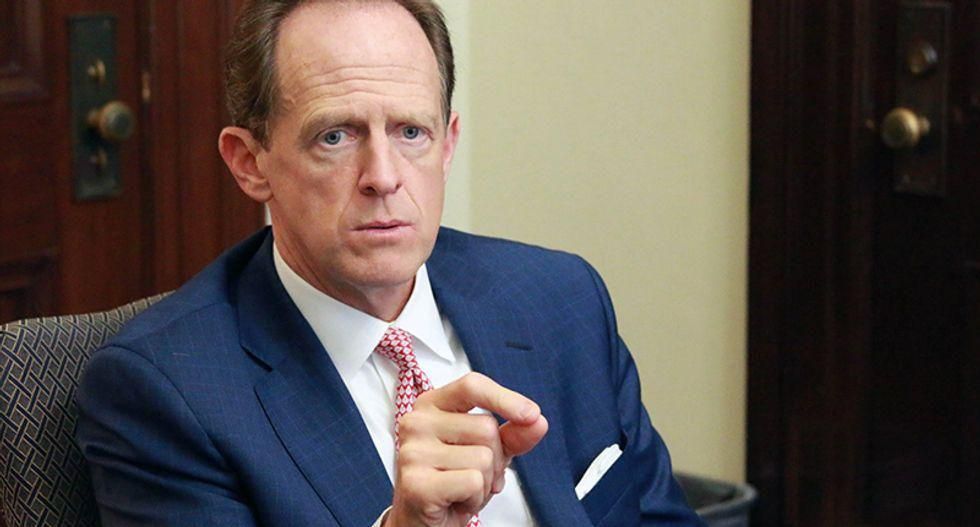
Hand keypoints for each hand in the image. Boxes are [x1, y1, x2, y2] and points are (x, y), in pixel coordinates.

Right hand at [383, 372, 547, 526]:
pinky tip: (456, 501)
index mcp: (432, 405)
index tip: (531, 414)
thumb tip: (537, 422)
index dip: (505, 398)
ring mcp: (413, 452)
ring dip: (484, 482)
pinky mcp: (416, 483)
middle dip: (494, 459)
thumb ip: (513, 435)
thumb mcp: (488, 452)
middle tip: (473, 475)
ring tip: (462, 489)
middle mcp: (416, 422)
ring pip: (483, 457)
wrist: (423, 521)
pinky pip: (473, 481)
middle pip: (486, 427)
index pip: (472, 386)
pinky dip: (475, 497)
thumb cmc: (452, 480)